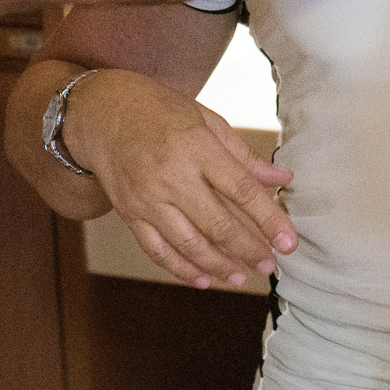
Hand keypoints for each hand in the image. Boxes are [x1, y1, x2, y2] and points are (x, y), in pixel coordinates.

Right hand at [66, 69, 295, 288]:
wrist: (100, 113)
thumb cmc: (159, 110)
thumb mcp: (206, 119)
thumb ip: (243, 155)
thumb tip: (281, 178)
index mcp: (196, 147)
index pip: (241, 190)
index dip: (269, 219)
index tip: (289, 242)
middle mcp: (171, 176)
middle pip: (217, 224)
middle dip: (248, 250)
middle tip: (270, 265)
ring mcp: (147, 199)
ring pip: (188, 244)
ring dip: (219, 265)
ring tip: (242, 277)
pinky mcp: (129, 214)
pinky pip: (158, 250)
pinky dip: (181, 268)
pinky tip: (203, 279)